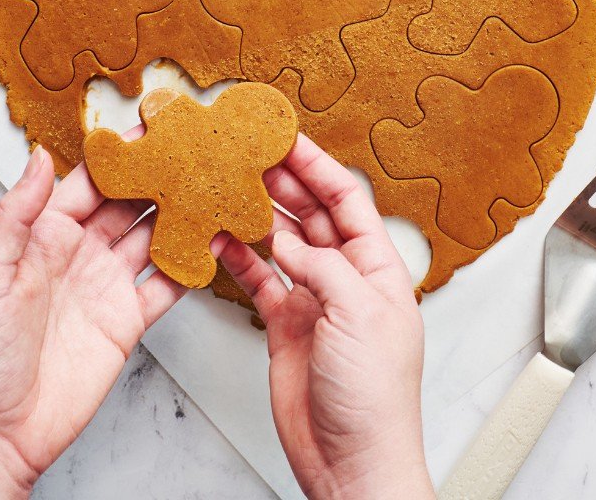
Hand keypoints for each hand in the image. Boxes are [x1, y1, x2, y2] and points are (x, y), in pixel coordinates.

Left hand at [0, 146, 185, 498]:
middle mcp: (77, 253)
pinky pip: (165, 286)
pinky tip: (216, 243)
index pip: (90, 181)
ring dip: (183, 212)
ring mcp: (104, 286)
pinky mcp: (126, 322)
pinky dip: (191, 265)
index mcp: (41, 234)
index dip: (121, 152)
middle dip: (162, 173)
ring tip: (217, 183)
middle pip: (128, 202)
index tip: (154, 124)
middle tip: (200, 146)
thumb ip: (13, 216)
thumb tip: (40, 157)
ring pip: (153, 236)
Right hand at [216, 135, 432, 499]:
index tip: (284, 136)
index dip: (317, 166)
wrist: (352, 460)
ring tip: (225, 185)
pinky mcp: (284, 325)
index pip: (346, 201)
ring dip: (255, 215)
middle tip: (244, 153)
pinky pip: (257, 279)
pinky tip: (218, 237)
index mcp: (378, 270)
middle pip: (310, 214)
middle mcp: (345, 279)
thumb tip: (286, 240)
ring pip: (280, 243)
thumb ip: (322, 267)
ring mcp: (313, 301)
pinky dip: (237, 257)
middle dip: (280, 181)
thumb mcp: (359, 316)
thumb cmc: (376, 399)